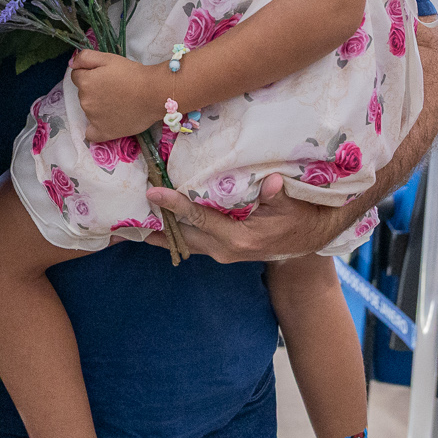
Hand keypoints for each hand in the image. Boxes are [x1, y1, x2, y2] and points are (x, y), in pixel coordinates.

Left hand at [69, 50, 165, 142]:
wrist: (154, 93)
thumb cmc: (133, 74)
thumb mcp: (109, 58)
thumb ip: (85, 58)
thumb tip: (71, 64)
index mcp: (85, 82)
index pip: (77, 77)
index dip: (90, 74)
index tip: (105, 76)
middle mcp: (85, 101)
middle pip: (83, 93)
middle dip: (94, 90)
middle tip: (114, 88)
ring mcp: (93, 118)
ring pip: (89, 110)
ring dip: (97, 106)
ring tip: (118, 103)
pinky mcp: (104, 132)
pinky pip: (91, 134)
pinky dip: (95, 129)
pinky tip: (104, 123)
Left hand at [140, 173, 375, 263]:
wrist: (309, 242)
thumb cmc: (300, 218)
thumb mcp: (292, 205)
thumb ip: (277, 195)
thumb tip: (270, 184)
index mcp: (240, 237)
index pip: (200, 218)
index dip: (176, 205)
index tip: (154, 193)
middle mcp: (225, 249)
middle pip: (183, 234)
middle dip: (156, 224)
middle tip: (128, 212)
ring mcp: (221, 253)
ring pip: (183, 241)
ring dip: (159, 232)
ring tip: (129, 224)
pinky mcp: (221, 251)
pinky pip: (191, 242)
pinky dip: (172, 234)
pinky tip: (153, 227)